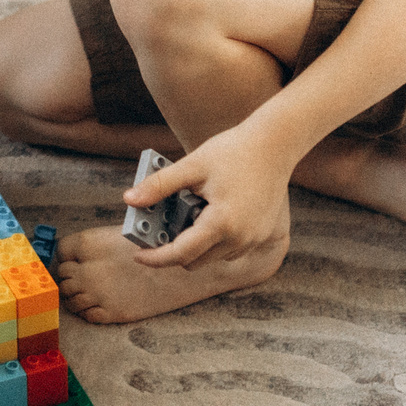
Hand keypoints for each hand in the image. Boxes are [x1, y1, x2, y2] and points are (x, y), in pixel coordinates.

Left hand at [125, 122, 296, 271]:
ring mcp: (254, 239)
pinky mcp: (262, 235)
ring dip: (196, 245)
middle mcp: (240, 238)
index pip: (181, 254)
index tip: (139, 256)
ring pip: (213, 257)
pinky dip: (215, 240)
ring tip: (188, 212)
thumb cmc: (233, 151)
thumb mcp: (192, 165)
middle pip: (196, 261)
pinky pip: (230, 248)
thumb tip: (129, 199)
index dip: (156, 258)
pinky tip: (209, 214)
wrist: (275, 144)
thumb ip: (159, 185)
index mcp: (221, 223)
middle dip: (174, 250)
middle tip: (160, 228)